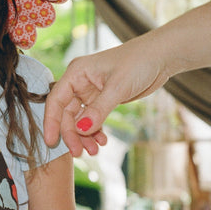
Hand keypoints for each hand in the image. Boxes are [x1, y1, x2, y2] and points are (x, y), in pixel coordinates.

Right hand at [44, 40, 167, 154]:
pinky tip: (103, 141)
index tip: (50, 142)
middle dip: (72, 134)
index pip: (56, 100)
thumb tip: (81, 130)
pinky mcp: (102, 99)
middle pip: (67, 113)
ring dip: (85, 136)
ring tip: (94, 150)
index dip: (51, 122)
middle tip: (80, 152)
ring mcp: (91, 92)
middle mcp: (80, 82)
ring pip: (80, 119)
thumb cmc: (138, 62)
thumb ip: (98, 110)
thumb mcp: (117, 88)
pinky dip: (96, 131)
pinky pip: (93, 119)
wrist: (160, 57)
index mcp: (77, 73)